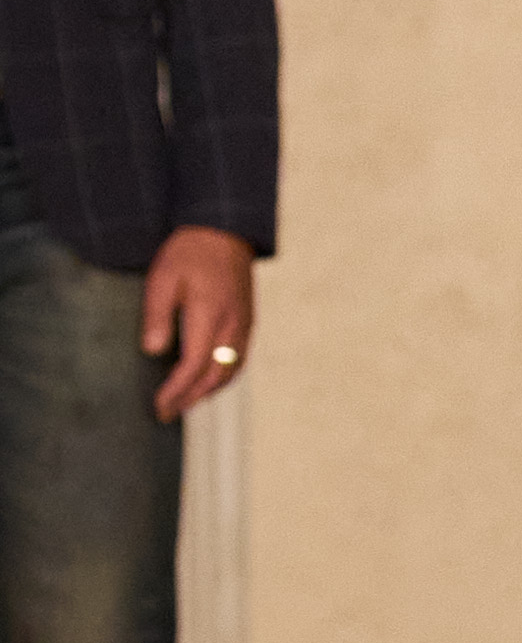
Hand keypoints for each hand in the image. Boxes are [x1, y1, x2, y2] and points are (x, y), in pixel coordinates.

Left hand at [141, 228, 255, 422]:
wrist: (224, 229)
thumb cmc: (189, 252)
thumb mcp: (163, 277)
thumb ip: (158, 315)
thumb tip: (153, 351)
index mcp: (209, 315)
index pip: (192, 366)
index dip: (175, 390)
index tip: (159, 405)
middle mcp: (231, 326)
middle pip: (214, 377)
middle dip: (190, 399)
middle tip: (168, 412)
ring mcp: (243, 326)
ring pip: (229, 372)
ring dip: (207, 392)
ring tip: (185, 401)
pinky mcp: (247, 323)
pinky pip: (237, 361)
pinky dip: (221, 378)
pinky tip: (206, 380)